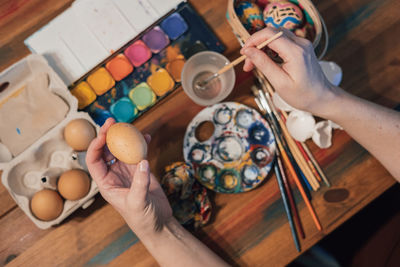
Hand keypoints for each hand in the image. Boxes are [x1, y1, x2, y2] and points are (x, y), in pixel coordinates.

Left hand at [86, 118, 172, 236]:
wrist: (159, 223)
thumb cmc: (142, 219)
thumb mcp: (137, 203)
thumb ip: (140, 183)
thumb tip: (143, 162)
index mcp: (106, 184)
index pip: (94, 161)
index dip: (95, 146)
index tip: (103, 135)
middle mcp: (114, 175)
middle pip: (106, 151)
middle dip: (107, 135)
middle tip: (113, 122)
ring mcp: (127, 172)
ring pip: (122, 149)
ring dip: (124, 137)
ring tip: (128, 125)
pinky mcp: (141, 170)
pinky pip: (139, 153)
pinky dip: (142, 144)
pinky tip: (146, 136)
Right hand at [241, 27, 337, 115]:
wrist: (321, 97)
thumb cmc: (302, 94)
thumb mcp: (279, 82)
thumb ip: (263, 64)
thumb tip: (248, 51)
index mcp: (295, 52)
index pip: (270, 34)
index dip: (253, 40)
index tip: (244, 53)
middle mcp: (300, 43)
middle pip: (271, 33)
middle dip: (256, 45)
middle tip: (248, 64)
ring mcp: (302, 44)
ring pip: (275, 36)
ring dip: (262, 48)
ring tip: (255, 65)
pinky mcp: (301, 47)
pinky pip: (281, 42)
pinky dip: (270, 50)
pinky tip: (266, 62)